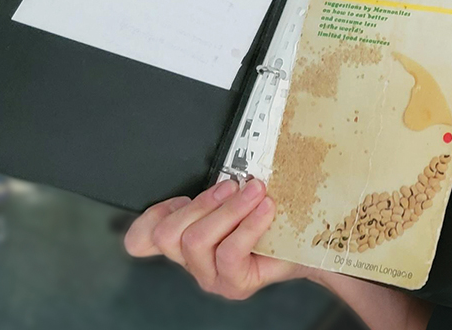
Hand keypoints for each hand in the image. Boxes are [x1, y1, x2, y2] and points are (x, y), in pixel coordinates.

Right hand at [124, 178, 312, 299]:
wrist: (309, 244)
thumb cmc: (274, 219)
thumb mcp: (241, 196)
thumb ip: (220, 188)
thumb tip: (225, 165)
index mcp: (185, 238)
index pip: (142, 238)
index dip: (150, 217)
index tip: (180, 197)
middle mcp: (193, 260)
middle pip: (167, 234)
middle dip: (202, 202)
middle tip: (234, 185)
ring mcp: (211, 275)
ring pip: (196, 240)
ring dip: (228, 209)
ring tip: (256, 192)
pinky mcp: (233, 285)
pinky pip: (229, 252)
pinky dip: (248, 225)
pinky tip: (265, 210)